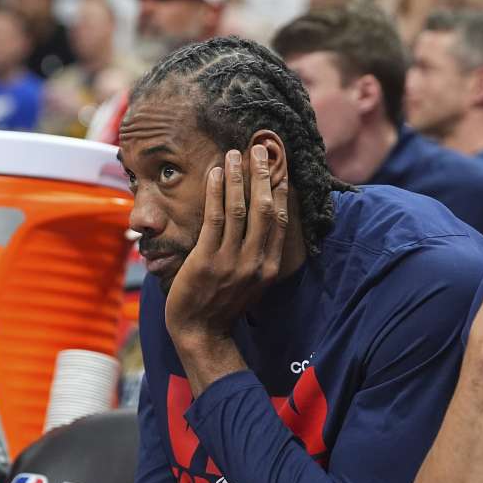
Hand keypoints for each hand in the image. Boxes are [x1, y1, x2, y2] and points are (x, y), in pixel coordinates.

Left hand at [164, 146, 289, 352]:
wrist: (201, 333)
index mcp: (270, 266)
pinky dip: (216, 193)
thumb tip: (263, 222)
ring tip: (234, 154)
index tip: (279, 166)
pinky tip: (215, 174)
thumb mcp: (252, 282)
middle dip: (263, 176)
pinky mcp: (207, 260)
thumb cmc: (223, 304)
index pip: (282, 220)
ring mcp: (231, 261)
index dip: (280, 190)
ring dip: (237, 177)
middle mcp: (255, 262)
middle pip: (265, 209)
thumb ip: (260, 255)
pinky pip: (214, 219)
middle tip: (259, 150)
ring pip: (239, 209)